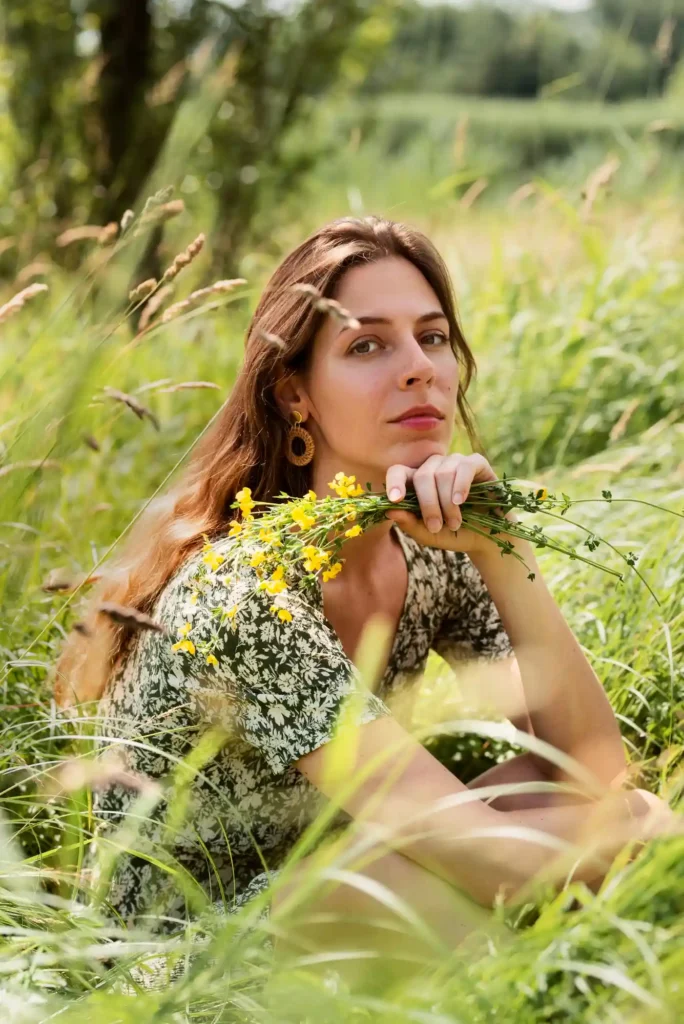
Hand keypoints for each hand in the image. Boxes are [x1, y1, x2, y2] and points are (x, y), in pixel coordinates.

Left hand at [384, 452, 511, 555]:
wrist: (486, 539)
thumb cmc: (453, 534)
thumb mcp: (428, 535)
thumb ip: (409, 524)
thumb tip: (390, 510)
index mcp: (416, 482)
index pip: (398, 472)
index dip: (394, 483)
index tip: (395, 500)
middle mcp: (434, 468)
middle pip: (423, 475)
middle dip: (428, 504)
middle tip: (436, 527)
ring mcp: (455, 463)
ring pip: (443, 473)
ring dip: (447, 502)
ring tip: (455, 523)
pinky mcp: (477, 464)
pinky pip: (465, 466)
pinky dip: (461, 485)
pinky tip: (460, 501)